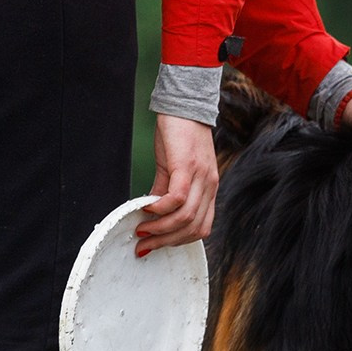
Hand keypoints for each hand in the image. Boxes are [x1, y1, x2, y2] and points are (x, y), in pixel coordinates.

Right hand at [138, 114, 217, 250]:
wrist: (184, 105)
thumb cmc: (180, 135)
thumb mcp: (174, 168)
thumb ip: (165, 191)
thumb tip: (151, 213)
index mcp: (208, 189)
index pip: (201, 228)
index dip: (178, 242)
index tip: (155, 245)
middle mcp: (209, 186)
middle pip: (194, 229)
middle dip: (166, 242)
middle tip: (144, 245)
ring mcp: (201, 176)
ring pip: (186, 217)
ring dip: (161, 229)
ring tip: (142, 229)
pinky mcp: (187, 165)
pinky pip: (178, 197)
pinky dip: (161, 208)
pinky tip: (147, 208)